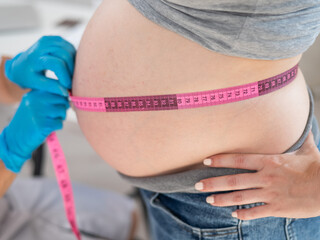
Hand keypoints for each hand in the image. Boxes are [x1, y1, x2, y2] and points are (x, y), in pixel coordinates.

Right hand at [0, 90, 68, 172]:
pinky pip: (59, 123)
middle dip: (63, 108)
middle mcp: (35, 100)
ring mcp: (38, 112)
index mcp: (34, 93)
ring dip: (60, 118)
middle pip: (62, 99)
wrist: (16, 138)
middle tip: (56, 115)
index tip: (62, 101)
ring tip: (50, 121)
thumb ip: (49, 98)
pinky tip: (47, 128)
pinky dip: (57, 127)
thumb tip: (68, 95)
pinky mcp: (42, 124)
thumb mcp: (35, 104)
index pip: (56, 87)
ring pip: (62, 111)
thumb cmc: (30, 121)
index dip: (63, 95)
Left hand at [4, 36, 75, 95]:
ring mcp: (50, 40)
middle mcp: (42, 45)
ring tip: (70, 76)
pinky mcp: (56, 39)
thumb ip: (51, 87)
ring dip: (74, 65)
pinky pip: (70, 48)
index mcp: (35, 57)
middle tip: (71, 82)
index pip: (57, 64)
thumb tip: (66, 92)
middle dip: (71, 71)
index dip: (66, 76)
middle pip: (66, 56)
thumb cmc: (27, 76)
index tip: (68, 87)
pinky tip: (69, 67)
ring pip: (70, 51)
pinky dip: (73, 59)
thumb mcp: (35, 84)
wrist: (21, 64)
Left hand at [195, 130, 319, 219]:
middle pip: (233, 180)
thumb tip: (300, 123)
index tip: (205, 160)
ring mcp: (270, 193)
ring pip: (240, 197)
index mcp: (269, 161)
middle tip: (197, 185)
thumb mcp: (307, 150)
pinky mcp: (277, 208)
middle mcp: (265, 177)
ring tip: (209, 199)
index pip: (238, 160)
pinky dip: (243, 214)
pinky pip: (256, 212)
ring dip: (222, 199)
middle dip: (213, 182)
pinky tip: (233, 215)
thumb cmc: (317, 168)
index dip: (220, 160)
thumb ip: (299, 138)